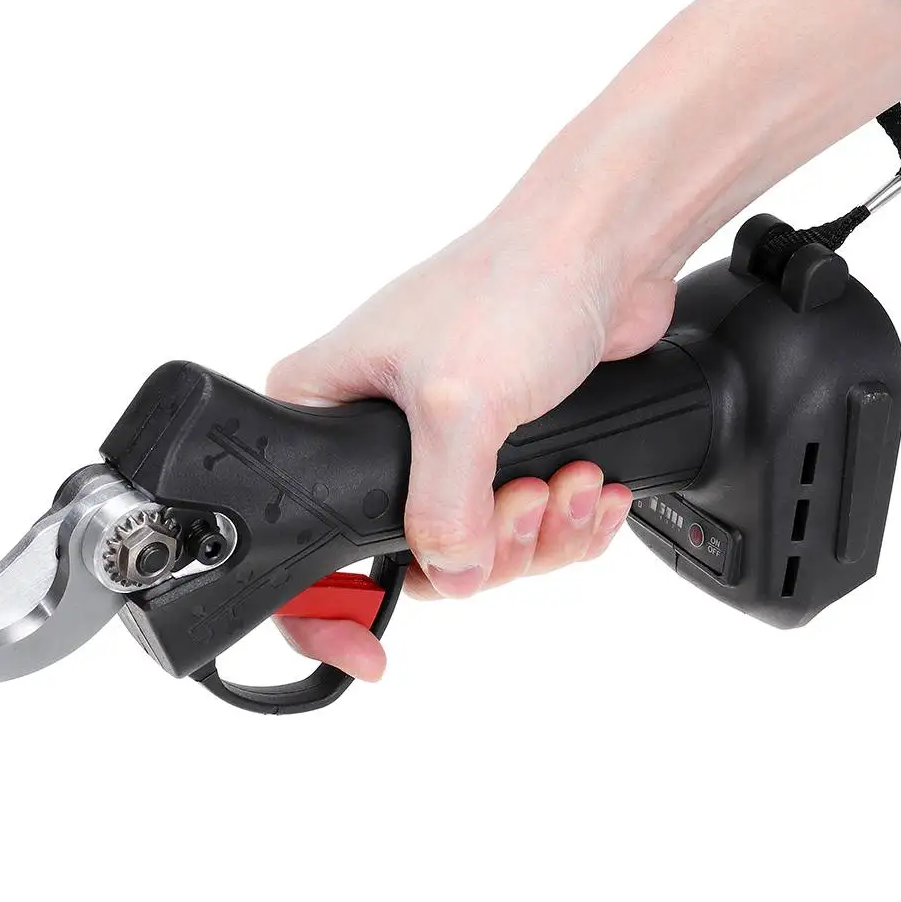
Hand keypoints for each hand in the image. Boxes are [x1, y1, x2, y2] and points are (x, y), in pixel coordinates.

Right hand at [266, 200, 677, 680]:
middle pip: (411, 556)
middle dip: (483, 549)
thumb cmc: (512, 285)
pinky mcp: (506, 445)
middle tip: (519, 503)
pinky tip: (592, 486)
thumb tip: (449, 578)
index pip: (297, 537)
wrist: (603, 250)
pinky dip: (567, 520)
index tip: (367, 652)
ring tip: (570, 484)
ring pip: (477, 548)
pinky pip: (528, 525)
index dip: (323, 608)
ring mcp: (446, 442)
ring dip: (536, 533)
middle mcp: (377, 432)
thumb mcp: (458, 402)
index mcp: (325, 408)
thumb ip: (442, 507)